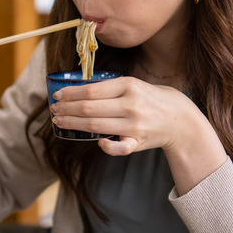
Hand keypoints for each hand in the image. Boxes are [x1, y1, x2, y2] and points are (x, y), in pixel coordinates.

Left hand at [49, 77, 205, 155]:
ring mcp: (134, 125)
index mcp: (128, 85)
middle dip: (66, 109)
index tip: (57, 95)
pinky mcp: (139, 142)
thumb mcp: (133, 85)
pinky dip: (106, 146)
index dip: (70, 94)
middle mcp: (130, 104)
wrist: (179, 119)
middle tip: (53, 110)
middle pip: (89, 109)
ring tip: (59, 121)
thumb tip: (77, 91)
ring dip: (73, 124)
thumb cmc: (150, 99)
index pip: (91, 90)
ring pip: (95, 126)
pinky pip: (119, 148)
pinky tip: (96, 143)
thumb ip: (110, 88)